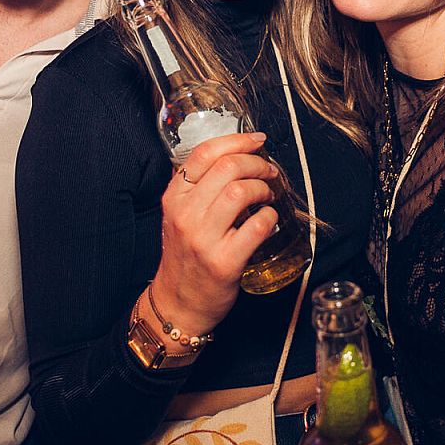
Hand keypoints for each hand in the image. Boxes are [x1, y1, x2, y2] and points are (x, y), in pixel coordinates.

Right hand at [151, 132, 279, 335]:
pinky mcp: (224, 262)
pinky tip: (269, 219)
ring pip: (240, 191)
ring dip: (263, 188)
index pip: (204, 153)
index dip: (237, 140)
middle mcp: (185, 214)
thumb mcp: (179, 216)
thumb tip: (233, 156)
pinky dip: (270, 217)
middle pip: (227, 167)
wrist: (178, 304)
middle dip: (257, 163)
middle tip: (269, 171)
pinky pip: (257, 226)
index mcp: (174, 198)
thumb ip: (197, 188)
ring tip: (268, 195)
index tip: (257, 140)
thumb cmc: (185, 257)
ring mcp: (203, 239)